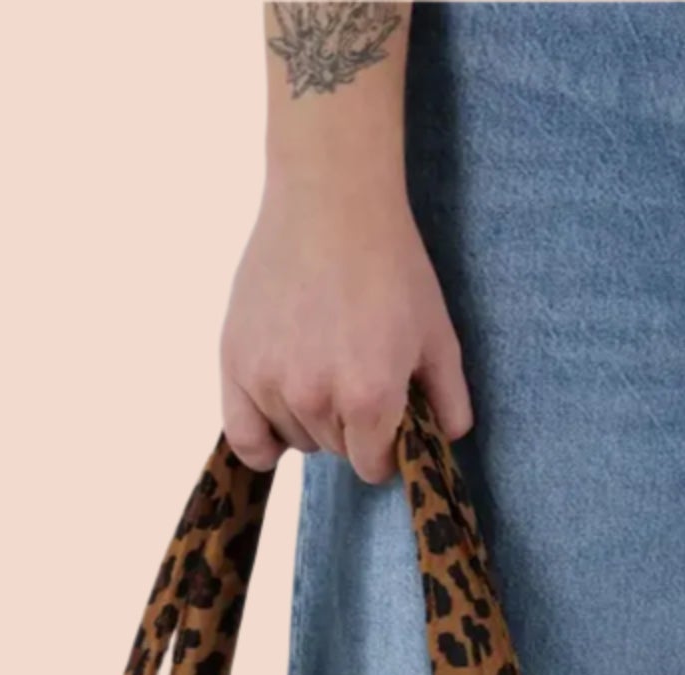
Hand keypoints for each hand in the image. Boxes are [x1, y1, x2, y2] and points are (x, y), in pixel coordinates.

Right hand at [221, 171, 471, 483]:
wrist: (331, 199)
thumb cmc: (391, 265)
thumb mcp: (438, 334)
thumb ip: (449, 398)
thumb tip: (448, 440)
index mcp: (369, 397)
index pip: (372, 466)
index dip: (385, 448)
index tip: (387, 420)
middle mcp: (315, 397)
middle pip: (335, 450)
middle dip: (351, 426)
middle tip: (355, 372)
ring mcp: (270, 380)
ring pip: (296, 438)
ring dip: (310, 419)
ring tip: (322, 365)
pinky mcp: (235, 361)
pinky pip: (243, 435)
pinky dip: (261, 440)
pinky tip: (277, 424)